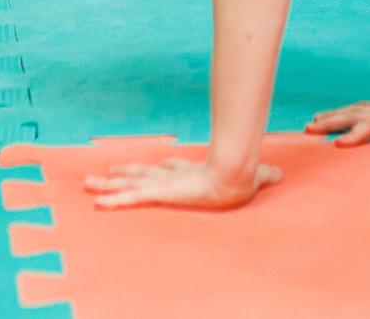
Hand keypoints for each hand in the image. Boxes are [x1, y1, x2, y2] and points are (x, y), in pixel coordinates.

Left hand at [83, 155, 280, 211]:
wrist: (233, 172)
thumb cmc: (244, 174)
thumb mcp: (257, 177)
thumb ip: (266, 176)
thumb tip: (282, 174)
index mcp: (195, 173)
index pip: (175, 169)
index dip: (165, 167)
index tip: (158, 164)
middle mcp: (175, 176)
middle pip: (145, 173)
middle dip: (128, 172)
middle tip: (110, 171)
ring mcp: (164, 183)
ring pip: (131, 183)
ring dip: (108, 184)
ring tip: (87, 184)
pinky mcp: (159, 191)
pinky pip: (131, 198)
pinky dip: (114, 200)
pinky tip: (96, 203)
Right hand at [307, 88, 369, 153]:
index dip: (357, 132)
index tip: (337, 143)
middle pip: (357, 114)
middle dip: (333, 121)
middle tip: (309, 129)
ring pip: (355, 110)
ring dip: (333, 116)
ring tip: (312, 124)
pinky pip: (360, 111)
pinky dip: (343, 114)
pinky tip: (330, 118)